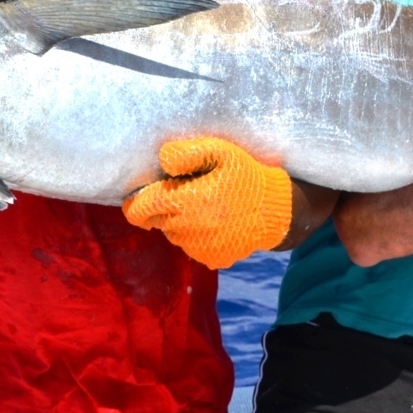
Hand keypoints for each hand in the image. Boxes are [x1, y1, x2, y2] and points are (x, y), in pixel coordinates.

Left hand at [122, 137, 292, 269]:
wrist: (277, 211)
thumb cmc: (246, 176)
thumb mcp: (222, 152)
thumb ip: (188, 153)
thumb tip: (163, 161)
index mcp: (185, 201)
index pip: (142, 208)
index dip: (135, 204)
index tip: (136, 198)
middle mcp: (187, 229)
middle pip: (157, 221)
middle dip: (162, 209)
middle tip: (184, 194)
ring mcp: (199, 248)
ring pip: (173, 234)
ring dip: (180, 222)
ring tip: (205, 207)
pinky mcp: (211, 259)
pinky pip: (192, 247)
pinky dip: (196, 235)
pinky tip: (216, 223)